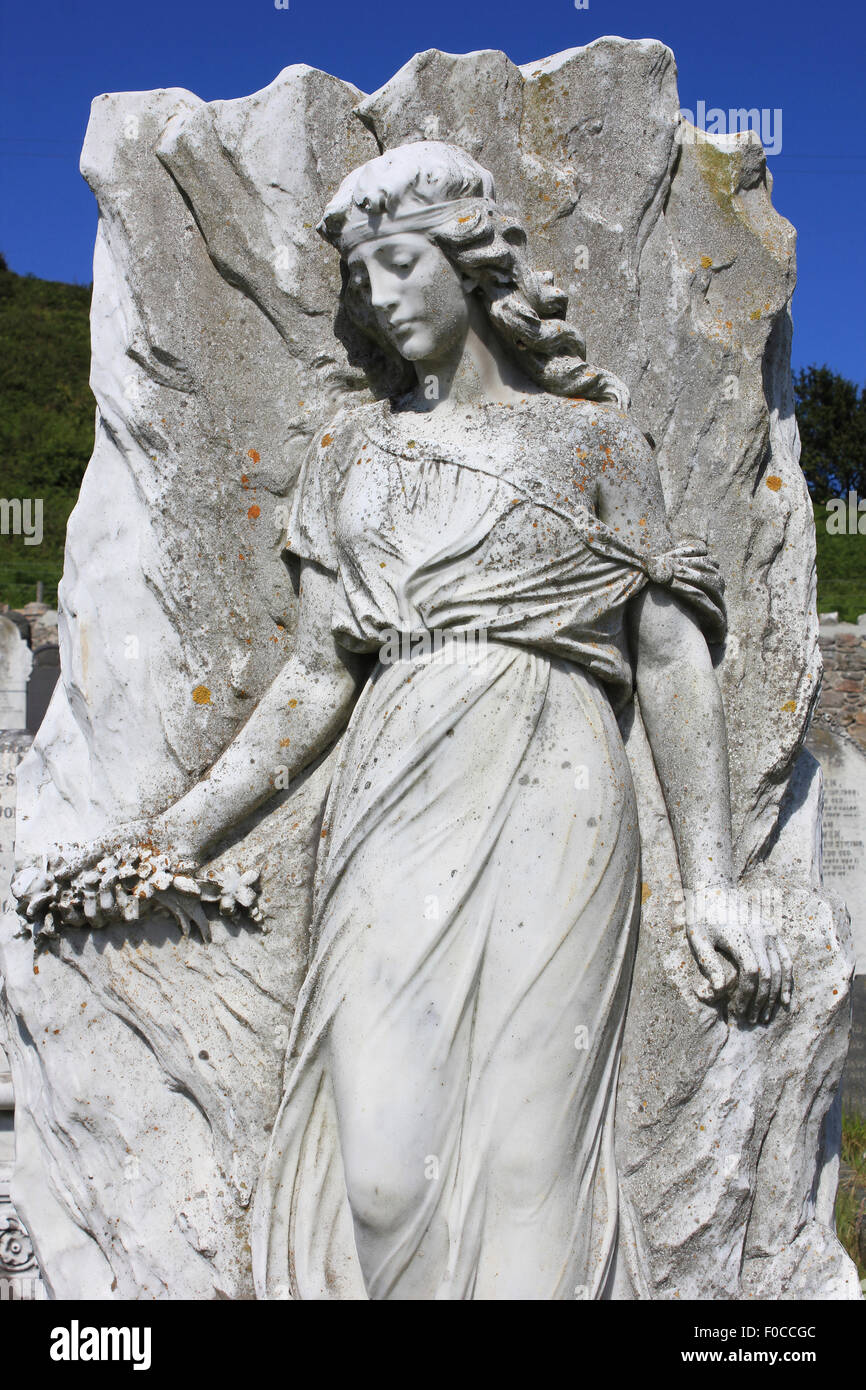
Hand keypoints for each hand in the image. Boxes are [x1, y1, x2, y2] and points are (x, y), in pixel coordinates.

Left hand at [684, 883, 792, 1022]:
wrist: (715, 889)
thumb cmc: (701, 916)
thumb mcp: (697, 937)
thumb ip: (708, 963)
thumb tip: (716, 990)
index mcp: (739, 935)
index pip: (751, 971)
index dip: (746, 995)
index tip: (736, 1011)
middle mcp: (759, 933)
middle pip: (768, 973)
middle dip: (761, 1000)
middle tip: (750, 1020)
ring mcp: (770, 932)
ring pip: (781, 969)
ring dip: (775, 996)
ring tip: (764, 1016)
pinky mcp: (774, 932)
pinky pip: (787, 960)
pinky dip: (788, 981)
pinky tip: (784, 1000)